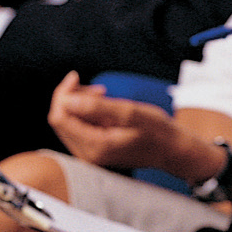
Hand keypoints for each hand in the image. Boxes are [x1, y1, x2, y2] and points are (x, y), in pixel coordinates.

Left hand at [46, 71, 198, 174]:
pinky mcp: (93, 151)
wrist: (171, 150)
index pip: (59, 117)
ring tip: (104, 95)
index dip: (63, 93)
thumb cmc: (157, 131)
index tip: (76, 76)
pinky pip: (78, 128)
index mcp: (95, 146)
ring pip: (68, 123)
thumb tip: (68, 99)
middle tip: (98, 88)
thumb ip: (97, 107)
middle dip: (71, 97)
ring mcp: (89, 155)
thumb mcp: (131, 113)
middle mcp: (87, 154)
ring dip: (79, 104)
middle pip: (60, 120)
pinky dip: (86, 113)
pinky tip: (104, 106)